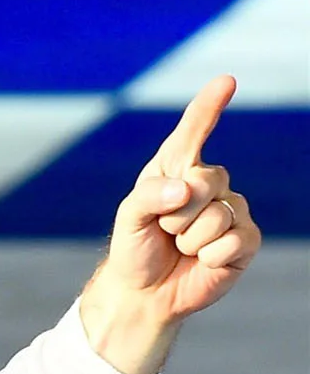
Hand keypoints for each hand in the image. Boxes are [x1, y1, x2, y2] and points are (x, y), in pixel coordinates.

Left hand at [81, 75, 262, 373]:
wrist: (144, 293)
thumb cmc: (135, 249)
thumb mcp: (128, 218)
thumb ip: (149, 196)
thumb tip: (186, 188)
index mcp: (176, 170)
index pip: (194, 133)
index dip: (209, 107)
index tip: (226, 81)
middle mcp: (209, 184)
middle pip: (206, 179)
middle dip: (176, 212)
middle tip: (164, 230)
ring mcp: (231, 210)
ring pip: (217, 214)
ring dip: (190, 238)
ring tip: (180, 246)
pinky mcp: (245, 240)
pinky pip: (233, 240)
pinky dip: (210, 256)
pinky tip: (202, 262)